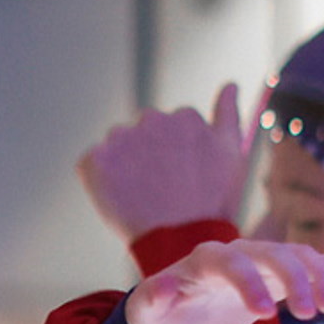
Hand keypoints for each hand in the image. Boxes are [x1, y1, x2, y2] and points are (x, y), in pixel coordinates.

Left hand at [77, 83, 251, 241]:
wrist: (180, 240)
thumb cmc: (211, 202)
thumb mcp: (231, 154)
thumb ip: (228, 114)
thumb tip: (229, 84)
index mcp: (183, 115)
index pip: (169, 130)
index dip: (172, 159)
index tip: (179, 180)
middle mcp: (150, 119)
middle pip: (140, 134)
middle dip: (146, 156)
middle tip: (159, 190)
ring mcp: (120, 138)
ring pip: (115, 146)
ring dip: (122, 165)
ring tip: (141, 196)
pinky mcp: (94, 160)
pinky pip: (91, 163)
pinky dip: (100, 180)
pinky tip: (119, 199)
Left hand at [125, 239, 323, 323]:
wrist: (175, 316)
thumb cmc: (158, 314)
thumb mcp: (144, 313)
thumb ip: (150, 300)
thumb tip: (162, 288)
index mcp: (203, 261)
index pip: (231, 262)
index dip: (250, 283)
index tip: (265, 315)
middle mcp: (236, 254)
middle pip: (273, 253)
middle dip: (294, 279)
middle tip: (308, 315)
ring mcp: (259, 263)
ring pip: (297, 255)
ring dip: (318, 276)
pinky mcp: (275, 277)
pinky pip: (308, 267)